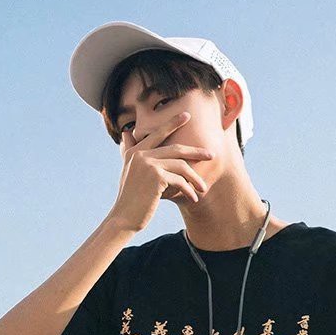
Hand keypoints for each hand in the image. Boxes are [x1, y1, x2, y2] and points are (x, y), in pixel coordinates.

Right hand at [108, 111, 213, 232]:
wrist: (123, 218)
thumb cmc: (130, 199)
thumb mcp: (128, 172)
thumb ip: (130, 153)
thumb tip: (127, 134)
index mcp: (135, 152)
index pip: (157, 134)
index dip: (172, 123)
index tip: (187, 116)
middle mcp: (141, 155)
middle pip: (176, 148)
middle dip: (196, 152)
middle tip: (211, 155)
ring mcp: (148, 165)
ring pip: (181, 166)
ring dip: (195, 178)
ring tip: (203, 188)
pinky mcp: (156, 177)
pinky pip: (180, 181)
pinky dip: (189, 190)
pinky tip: (193, 198)